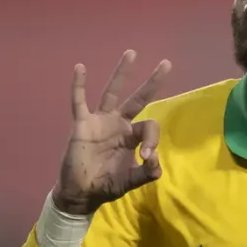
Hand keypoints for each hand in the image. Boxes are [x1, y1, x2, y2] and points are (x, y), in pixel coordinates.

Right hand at [52, 50, 171, 214]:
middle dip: (152, 82)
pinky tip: (80, 67)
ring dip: (122, 73)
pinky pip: (79, 101)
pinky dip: (79, 85)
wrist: (80, 193)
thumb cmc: (105, 186)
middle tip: (167, 63)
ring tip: (132, 53)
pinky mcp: (82, 124)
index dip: (152, 140)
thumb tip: (155, 162)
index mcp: (132, 137)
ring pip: (113, 92)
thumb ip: (144, 174)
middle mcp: (119, 124)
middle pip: (139, 99)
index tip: (146, 158)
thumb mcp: (129, 182)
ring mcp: (100, 121)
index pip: (149, 126)